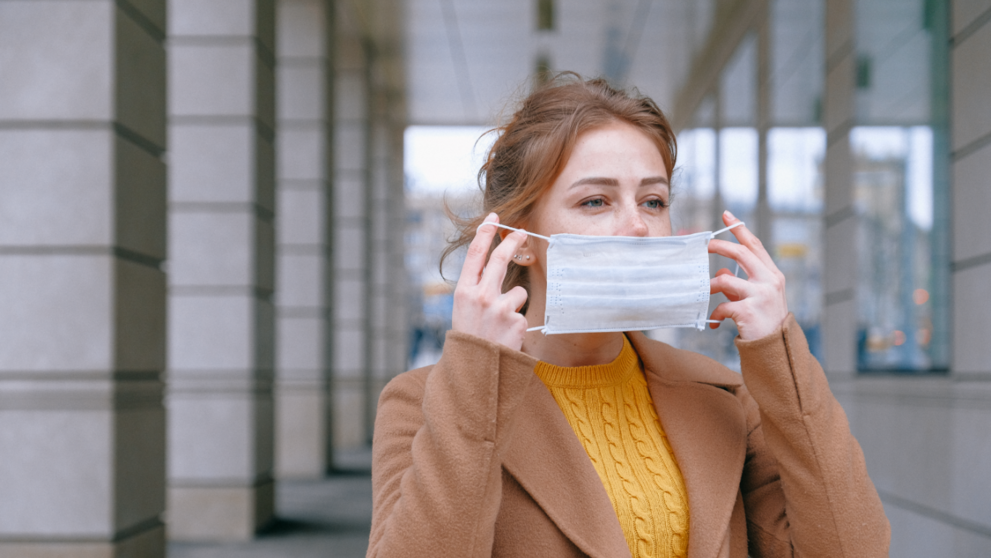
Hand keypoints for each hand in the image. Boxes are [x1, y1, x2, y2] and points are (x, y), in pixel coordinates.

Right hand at [452, 213, 529, 350]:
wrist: (474, 372)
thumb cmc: (469, 339)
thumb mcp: (464, 311)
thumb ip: (478, 288)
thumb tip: (499, 264)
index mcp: (463, 292)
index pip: (475, 255)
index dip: (485, 233)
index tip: (494, 218)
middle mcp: (480, 296)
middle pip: (501, 260)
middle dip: (513, 241)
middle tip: (522, 231)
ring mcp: (499, 309)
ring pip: (518, 292)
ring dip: (514, 305)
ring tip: (500, 325)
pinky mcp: (516, 322)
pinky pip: (522, 313)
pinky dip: (517, 323)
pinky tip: (506, 336)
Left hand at [707, 210, 788, 340]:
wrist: (776, 350)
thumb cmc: (764, 323)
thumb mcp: (756, 298)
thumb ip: (740, 284)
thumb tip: (721, 274)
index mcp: (772, 275)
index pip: (755, 246)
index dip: (740, 230)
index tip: (727, 216)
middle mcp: (770, 281)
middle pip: (741, 253)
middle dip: (719, 246)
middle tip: (704, 246)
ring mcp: (761, 295)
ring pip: (725, 280)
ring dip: (710, 286)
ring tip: (704, 293)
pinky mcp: (749, 310)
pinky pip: (722, 306)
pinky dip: (716, 314)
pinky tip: (715, 323)